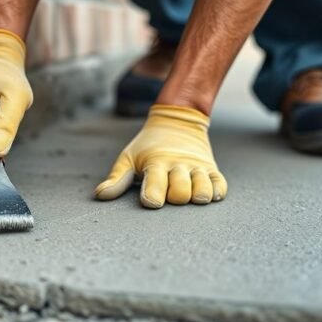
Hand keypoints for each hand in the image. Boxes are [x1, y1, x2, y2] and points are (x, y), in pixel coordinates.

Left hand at [95, 105, 226, 207]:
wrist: (177, 119)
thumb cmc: (148, 145)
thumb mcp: (128, 157)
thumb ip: (117, 178)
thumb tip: (101, 195)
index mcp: (156, 162)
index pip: (155, 185)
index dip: (152, 197)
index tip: (150, 202)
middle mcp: (178, 165)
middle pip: (181, 193)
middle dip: (175, 199)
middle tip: (169, 194)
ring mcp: (197, 167)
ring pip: (203, 191)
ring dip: (197, 197)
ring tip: (191, 195)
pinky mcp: (212, 168)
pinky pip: (220, 185)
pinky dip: (216, 193)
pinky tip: (207, 193)